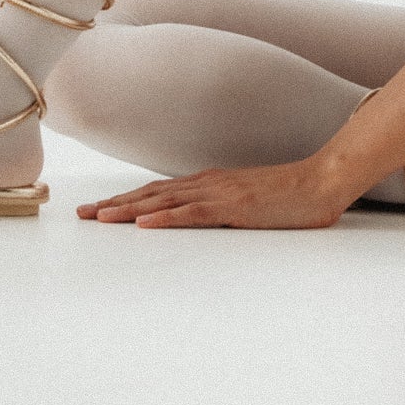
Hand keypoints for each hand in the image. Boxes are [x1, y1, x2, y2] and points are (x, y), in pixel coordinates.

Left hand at [75, 155, 355, 228]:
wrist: (321, 181)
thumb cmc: (290, 196)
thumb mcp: (248, 204)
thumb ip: (224, 208)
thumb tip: (204, 220)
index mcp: (209, 183)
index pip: (158, 192)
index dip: (126, 200)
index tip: (98, 210)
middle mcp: (207, 183)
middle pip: (150, 194)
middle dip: (114, 204)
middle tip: (82, 215)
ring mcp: (219, 193)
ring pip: (163, 201)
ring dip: (128, 210)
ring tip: (100, 218)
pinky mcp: (233, 206)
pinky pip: (192, 213)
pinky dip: (165, 217)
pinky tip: (143, 223)